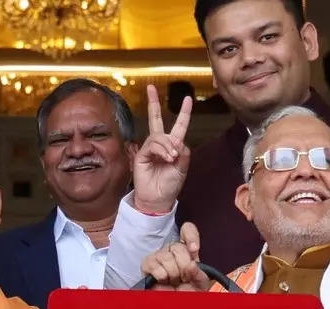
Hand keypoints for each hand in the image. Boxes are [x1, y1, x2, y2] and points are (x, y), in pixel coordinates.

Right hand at [132, 84, 192, 215]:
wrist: (158, 199)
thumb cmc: (170, 186)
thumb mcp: (183, 167)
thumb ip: (183, 152)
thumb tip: (175, 141)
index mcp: (173, 146)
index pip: (179, 126)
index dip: (183, 113)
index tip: (188, 99)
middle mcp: (160, 145)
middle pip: (156, 119)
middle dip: (153, 103)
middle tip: (151, 87)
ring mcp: (149, 149)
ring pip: (159, 136)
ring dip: (167, 145)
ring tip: (172, 158)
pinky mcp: (141, 155)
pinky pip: (152, 145)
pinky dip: (161, 150)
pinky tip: (166, 158)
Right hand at [140, 223, 206, 289]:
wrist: (176, 304)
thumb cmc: (188, 291)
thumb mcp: (200, 282)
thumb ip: (199, 273)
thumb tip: (191, 265)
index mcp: (187, 250)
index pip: (187, 230)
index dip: (191, 236)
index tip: (194, 250)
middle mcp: (172, 249)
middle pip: (178, 247)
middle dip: (183, 266)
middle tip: (184, 277)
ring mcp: (159, 255)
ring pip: (167, 258)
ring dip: (173, 274)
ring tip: (174, 281)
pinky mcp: (147, 264)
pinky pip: (156, 266)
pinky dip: (162, 277)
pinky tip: (164, 281)